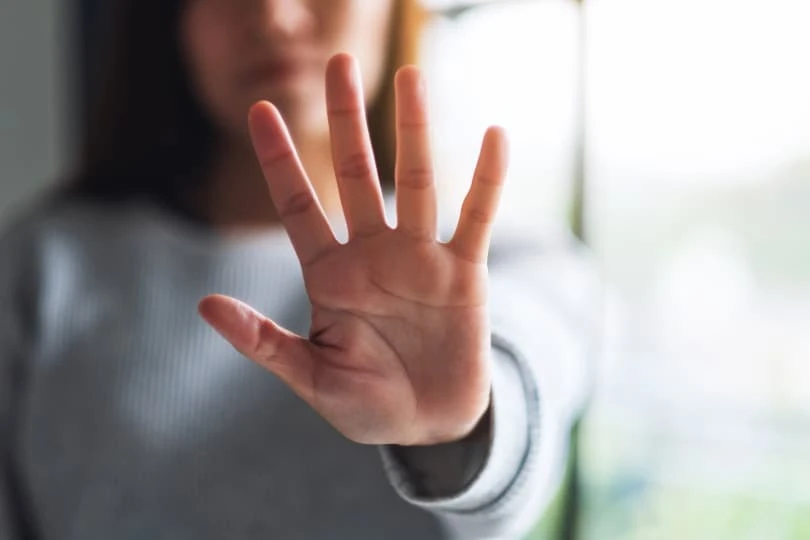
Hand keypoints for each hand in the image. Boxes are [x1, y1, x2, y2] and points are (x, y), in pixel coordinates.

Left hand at [198, 53, 508, 445]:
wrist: (429, 426)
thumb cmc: (367, 404)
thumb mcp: (311, 378)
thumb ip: (264, 342)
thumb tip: (204, 305)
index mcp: (330, 276)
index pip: (299, 207)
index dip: (279, 160)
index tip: (258, 110)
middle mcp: (374, 255)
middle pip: (356, 175)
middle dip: (345, 122)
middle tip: (338, 62)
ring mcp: (420, 260)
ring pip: (417, 183)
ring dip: (415, 131)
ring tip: (413, 76)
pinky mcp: (464, 275)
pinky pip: (476, 220)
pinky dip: (486, 181)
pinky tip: (493, 136)